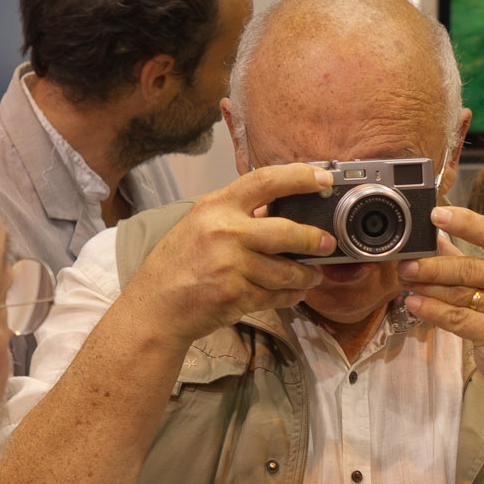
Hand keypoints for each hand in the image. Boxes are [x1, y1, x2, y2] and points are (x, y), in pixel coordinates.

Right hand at [129, 164, 336, 343]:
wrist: (156, 306)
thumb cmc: (178, 264)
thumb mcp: (201, 224)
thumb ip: (237, 215)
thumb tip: (282, 209)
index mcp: (217, 206)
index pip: (265, 180)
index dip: (299, 177)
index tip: (322, 180)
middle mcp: (224, 232)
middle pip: (286, 231)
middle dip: (314, 239)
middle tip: (327, 243)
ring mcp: (230, 265)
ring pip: (286, 270)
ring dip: (305, 275)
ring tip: (311, 276)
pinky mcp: (235, 295)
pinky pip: (276, 295)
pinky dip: (290, 295)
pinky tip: (293, 293)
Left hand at [398, 206, 483, 409]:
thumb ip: (470, 258)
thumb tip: (434, 236)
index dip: (465, 223)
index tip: (436, 214)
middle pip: (469, 267)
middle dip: (431, 264)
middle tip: (406, 260)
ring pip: (459, 292)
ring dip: (427, 286)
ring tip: (406, 279)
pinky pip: (457, 318)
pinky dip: (431, 310)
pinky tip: (414, 303)